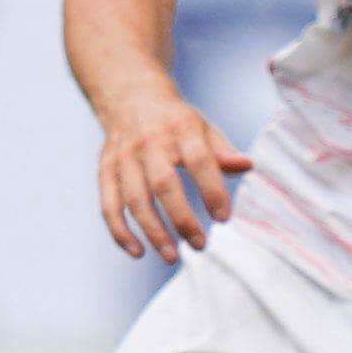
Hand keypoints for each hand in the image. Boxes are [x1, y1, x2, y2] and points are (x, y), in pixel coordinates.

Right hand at [94, 87, 252, 261]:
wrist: (129, 96)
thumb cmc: (174, 120)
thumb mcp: (202, 127)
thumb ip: (223, 150)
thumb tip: (247, 166)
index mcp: (180, 129)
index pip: (199, 161)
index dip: (212, 190)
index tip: (223, 218)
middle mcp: (149, 143)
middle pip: (164, 184)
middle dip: (182, 219)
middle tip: (200, 245)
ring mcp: (123, 157)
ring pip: (134, 199)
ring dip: (152, 231)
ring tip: (172, 256)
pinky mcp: (105, 170)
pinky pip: (108, 205)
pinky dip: (120, 231)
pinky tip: (138, 251)